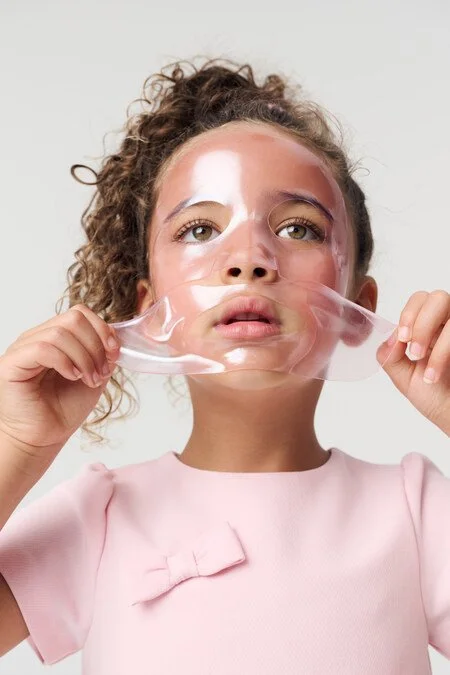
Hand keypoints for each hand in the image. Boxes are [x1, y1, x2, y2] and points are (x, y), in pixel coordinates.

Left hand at [376, 290, 449, 435]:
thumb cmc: (435, 397)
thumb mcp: (404, 377)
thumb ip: (390, 356)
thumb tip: (389, 339)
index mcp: (428, 327)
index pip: (419, 300)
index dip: (409, 314)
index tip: (403, 338)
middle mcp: (447, 325)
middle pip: (438, 298)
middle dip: (422, 323)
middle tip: (415, 352)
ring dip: (436, 340)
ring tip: (428, 371)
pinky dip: (445, 352)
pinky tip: (436, 374)